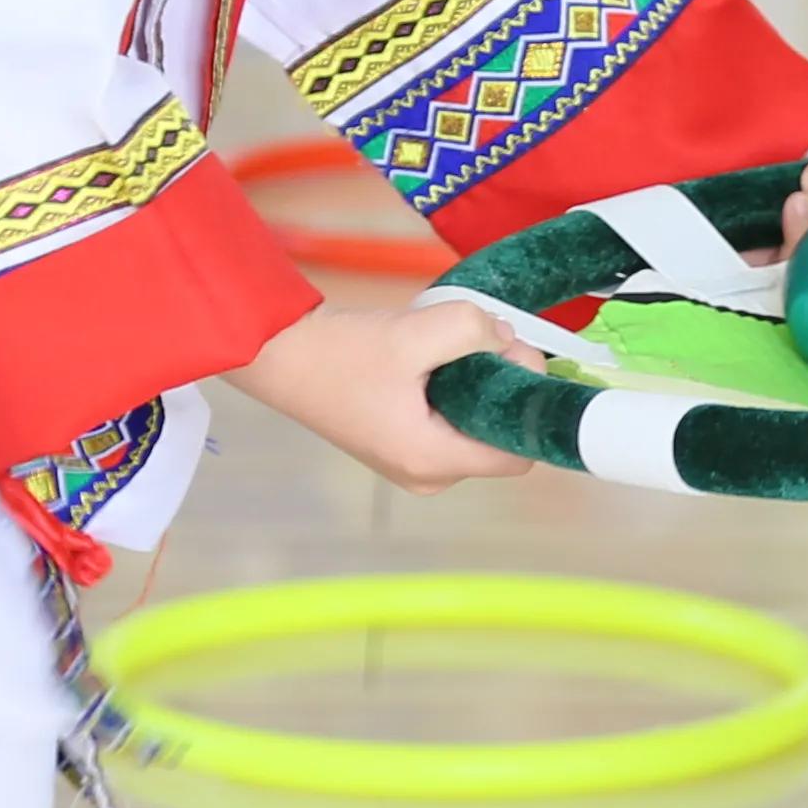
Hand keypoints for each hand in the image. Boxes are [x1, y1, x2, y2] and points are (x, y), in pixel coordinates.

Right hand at [220, 291, 532, 491]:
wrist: (281, 356)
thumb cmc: (340, 353)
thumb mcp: (416, 332)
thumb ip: (475, 331)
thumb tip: (509, 339)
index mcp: (432, 460)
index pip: (519, 454)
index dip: (527, 405)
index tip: (510, 359)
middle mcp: (428, 476)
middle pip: (498, 438)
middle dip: (501, 388)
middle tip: (478, 341)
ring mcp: (413, 466)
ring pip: (475, 428)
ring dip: (476, 386)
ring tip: (444, 350)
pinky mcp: (402, 448)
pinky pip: (450, 424)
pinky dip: (453, 392)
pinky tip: (428, 362)